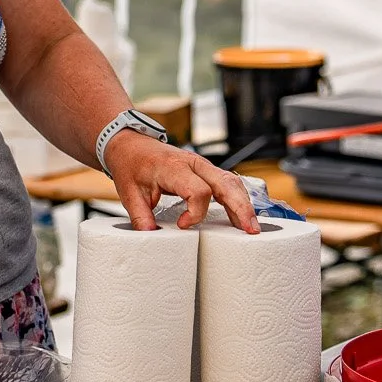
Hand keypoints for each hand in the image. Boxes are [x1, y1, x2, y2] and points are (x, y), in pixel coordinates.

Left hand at [103, 133, 258, 232]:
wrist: (130, 143)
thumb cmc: (131, 164)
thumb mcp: (129, 193)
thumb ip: (140, 216)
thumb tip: (151, 238)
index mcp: (174, 167)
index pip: (198, 190)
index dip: (195, 212)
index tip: (182, 225)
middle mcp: (193, 163)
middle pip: (225, 183)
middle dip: (240, 207)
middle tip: (250, 230)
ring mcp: (201, 165)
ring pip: (231, 182)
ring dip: (244, 203)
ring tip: (253, 227)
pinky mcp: (205, 170)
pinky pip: (226, 182)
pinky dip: (237, 198)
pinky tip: (242, 216)